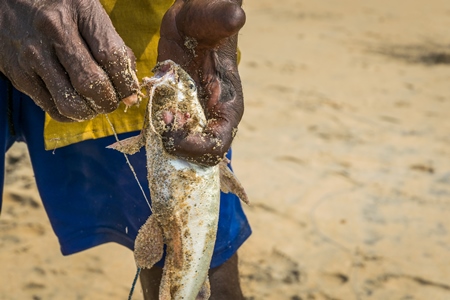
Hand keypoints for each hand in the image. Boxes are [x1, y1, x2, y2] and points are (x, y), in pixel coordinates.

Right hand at [0, 0, 138, 121]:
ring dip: (90, 112)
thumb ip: (114, 48)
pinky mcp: (18, 74)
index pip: (111, 57)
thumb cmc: (58, 7)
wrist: (6, 0)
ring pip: (71, 103)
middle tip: (111, 100)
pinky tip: (75, 102)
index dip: (127, 84)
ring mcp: (32, 54)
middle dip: (109, 101)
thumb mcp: (90, 13)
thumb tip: (131, 93)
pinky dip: (70, 113)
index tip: (130, 92)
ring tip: (94, 104)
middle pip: (92, 84)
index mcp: (79, 11)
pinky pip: (51, 108)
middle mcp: (54, 31)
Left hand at [158, 0, 245, 165]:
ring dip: (165, 139)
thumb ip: (224, 21)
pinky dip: (156, 131)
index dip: (196, 147)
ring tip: (160, 113)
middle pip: (198, 154)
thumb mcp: (214, 18)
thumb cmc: (206, 20)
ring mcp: (193, 116)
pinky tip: (152, 111)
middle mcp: (211, 116)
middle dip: (178, 144)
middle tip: (165, 120)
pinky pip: (166, 134)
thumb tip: (235, 16)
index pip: (218, 144)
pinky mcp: (175, 110)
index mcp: (227, 106)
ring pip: (180, 148)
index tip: (174, 130)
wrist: (191, 21)